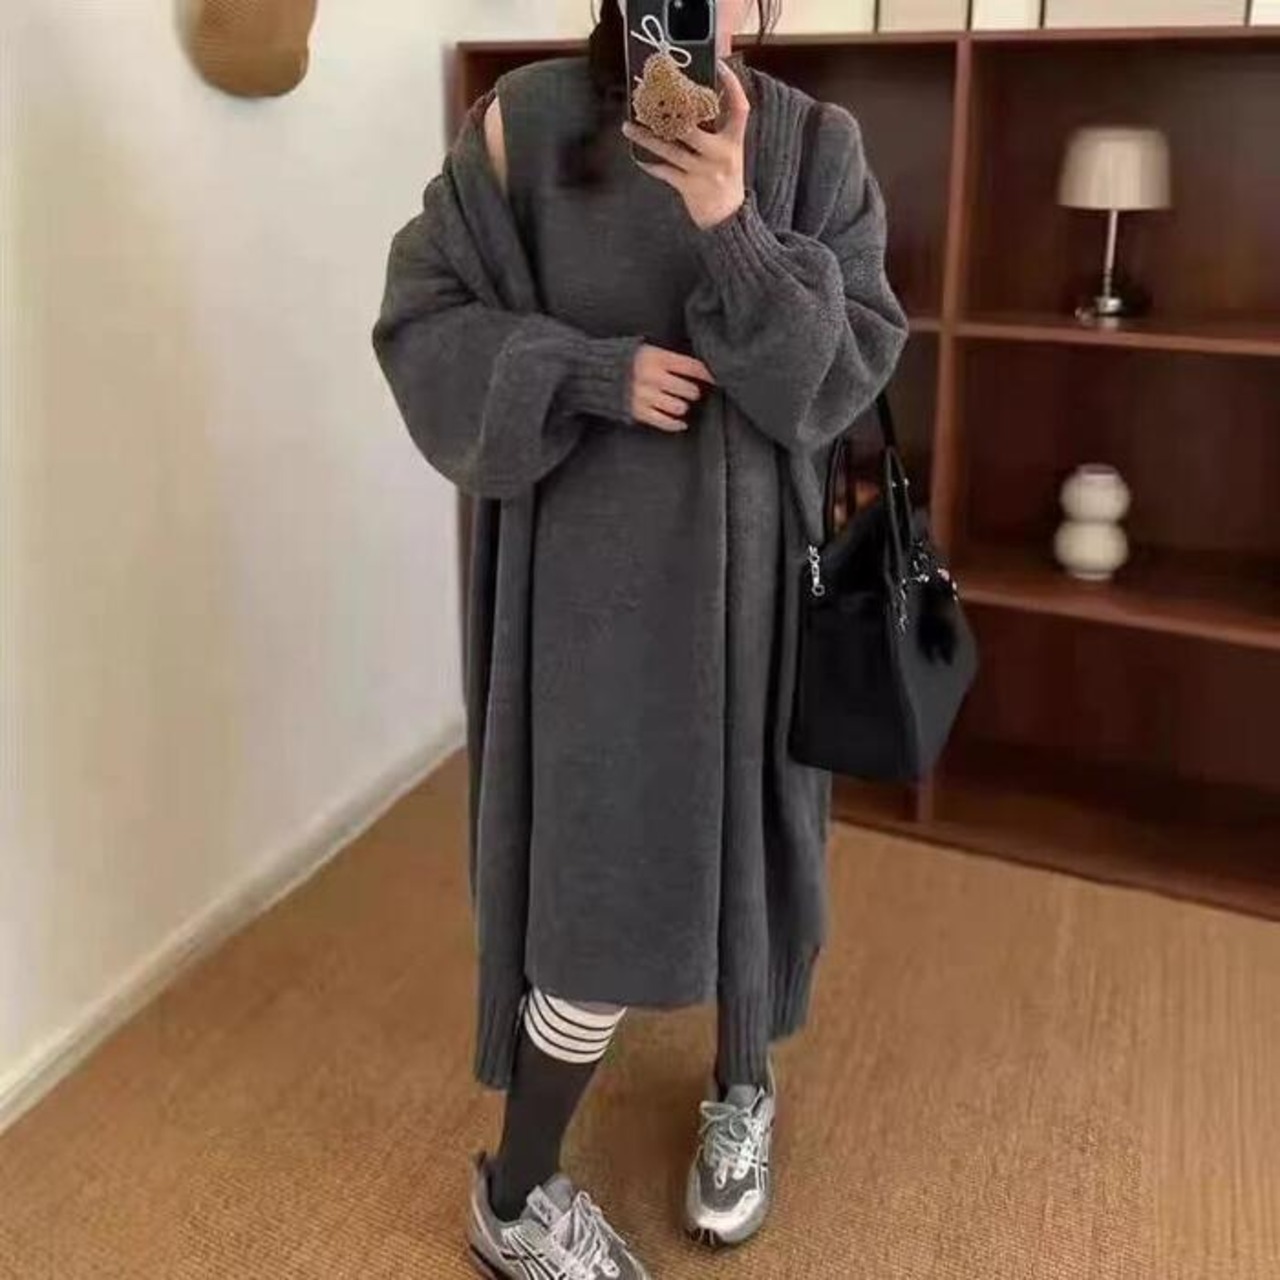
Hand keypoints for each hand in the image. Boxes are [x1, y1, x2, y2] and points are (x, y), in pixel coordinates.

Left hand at [622, 61, 748, 230]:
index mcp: (734, 142)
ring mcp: (703, 172)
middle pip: (692, 128)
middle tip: (651, 97)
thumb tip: (695, 104)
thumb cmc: (726, 180)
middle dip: (670, 112)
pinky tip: (638, 157)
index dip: (732, 85)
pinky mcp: (689, 187)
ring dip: (646, 138)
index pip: (740, 108)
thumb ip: (718, 130)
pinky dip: (651, 165)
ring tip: (628, 127)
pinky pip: (664, 172)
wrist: (728, 219)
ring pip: (670, 150)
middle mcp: (719, 155)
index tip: (720, 65)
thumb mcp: (730, 153)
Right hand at [630, 344, 714, 431]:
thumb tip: (697, 368)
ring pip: (679, 407)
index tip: (715, 379)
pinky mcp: (639, 411)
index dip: (708, 374)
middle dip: (692, 391)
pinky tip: (680, 422)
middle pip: (689, 390)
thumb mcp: (648, 350)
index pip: (692, 367)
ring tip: (679, 402)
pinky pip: (665, 422)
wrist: (598, 373)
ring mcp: (645, 396)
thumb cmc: (626, 361)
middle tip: (691, 391)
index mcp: (656, 357)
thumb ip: (670, 359)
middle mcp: (652, 377)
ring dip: (682, 406)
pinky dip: (675, 424)